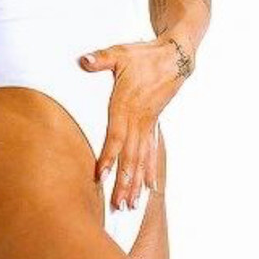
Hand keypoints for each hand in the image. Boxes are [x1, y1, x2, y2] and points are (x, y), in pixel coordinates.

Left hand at [79, 32, 192, 210]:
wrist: (174, 57)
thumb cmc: (143, 54)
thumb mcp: (119, 53)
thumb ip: (101, 59)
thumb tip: (84, 60)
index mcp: (126, 104)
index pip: (116, 135)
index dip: (109, 155)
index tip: (101, 175)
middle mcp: (138, 119)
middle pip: (129, 155)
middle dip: (123, 181)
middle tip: (118, 206)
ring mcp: (148, 124)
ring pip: (141, 159)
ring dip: (135, 183)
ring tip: (131, 206)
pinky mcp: (153, 124)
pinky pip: (151, 152)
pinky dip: (150, 170)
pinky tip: (150, 189)